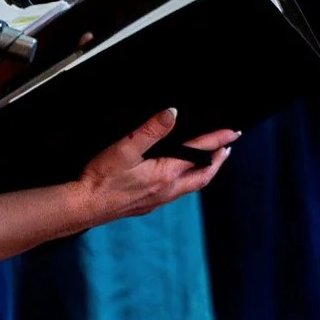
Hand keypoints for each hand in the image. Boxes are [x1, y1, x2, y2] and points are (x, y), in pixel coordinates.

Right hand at [74, 109, 236, 225]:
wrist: (86, 205)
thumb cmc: (102, 177)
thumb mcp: (125, 148)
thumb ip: (150, 130)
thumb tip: (172, 113)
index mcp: (166, 174)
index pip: (199, 153)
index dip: (217, 140)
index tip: (233, 132)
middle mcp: (168, 190)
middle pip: (203, 176)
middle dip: (218, 161)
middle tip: (228, 149)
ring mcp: (159, 200)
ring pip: (191, 186)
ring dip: (204, 171)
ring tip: (209, 162)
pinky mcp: (148, 204)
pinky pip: (177, 192)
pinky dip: (186, 181)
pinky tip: (178, 177)